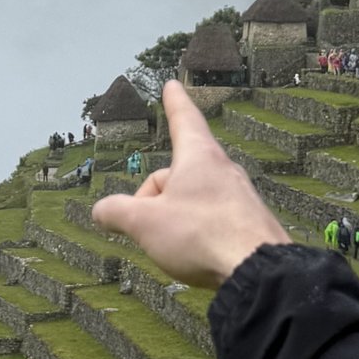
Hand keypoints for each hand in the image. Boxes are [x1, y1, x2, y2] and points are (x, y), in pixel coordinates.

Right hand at [92, 82, 289, 287]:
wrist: (257, 271)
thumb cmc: (202, 236)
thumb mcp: (145, 223)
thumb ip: (117, 213)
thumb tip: (101, 210)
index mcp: (199, 157)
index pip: (183, 120)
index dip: (174, 103)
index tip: (172, 86)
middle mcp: (223, 171)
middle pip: (177, 174)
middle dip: (154, 196)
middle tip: (141, 226)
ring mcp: (240, 198)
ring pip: (193, 199)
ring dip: (174, 218)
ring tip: (171, 247)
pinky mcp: (250, 224)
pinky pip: (213, 221)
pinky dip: (196, 233)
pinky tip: (195, 256)